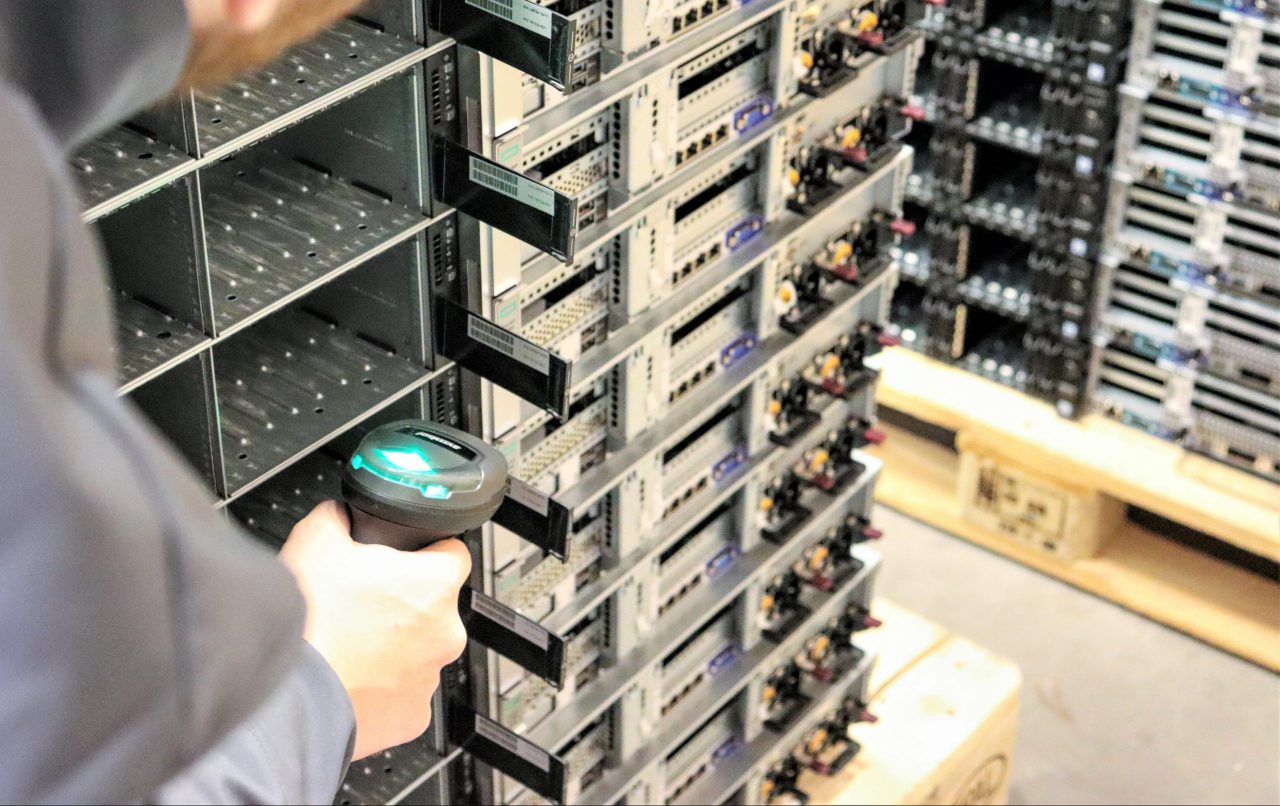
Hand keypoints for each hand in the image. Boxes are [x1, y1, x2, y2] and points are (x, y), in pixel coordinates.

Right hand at [278, 501, 470, 759]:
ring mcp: (430, 678)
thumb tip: (339, 513)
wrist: (291, 698)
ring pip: (417, 651)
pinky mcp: (412, 718)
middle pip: (432, 605)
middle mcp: (445, 632)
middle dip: (401, 603)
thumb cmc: (311, 623)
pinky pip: (400, 693)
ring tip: (346, 643)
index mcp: (435, 584)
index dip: (427, 550)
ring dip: (390, 646)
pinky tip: (348, 677)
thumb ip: (337, 517)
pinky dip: (380, 687)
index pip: (454, 552)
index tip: (408, 556)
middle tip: (358, 604)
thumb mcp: (315, 540)